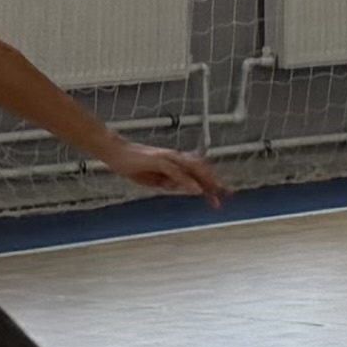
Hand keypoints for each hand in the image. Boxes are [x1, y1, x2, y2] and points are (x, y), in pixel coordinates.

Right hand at [105, 140, 232, 206]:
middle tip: (230, 194)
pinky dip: (188, 181)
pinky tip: (196, 190)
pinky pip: (177, 172)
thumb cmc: (133, 164)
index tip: (224, 194)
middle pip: (201, 169)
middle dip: (216, 181)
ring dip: (207, 181)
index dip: (212, 182)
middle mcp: (176, 158)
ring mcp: (168, 158)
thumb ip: (170, 183)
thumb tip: (184, 188)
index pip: (198, 172)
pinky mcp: (158, 161)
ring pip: (193, 169)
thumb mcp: (155, 179)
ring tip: (219, 192)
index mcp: (176, 162)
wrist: (115, 152)